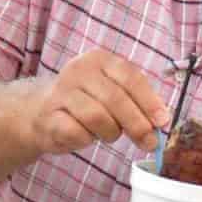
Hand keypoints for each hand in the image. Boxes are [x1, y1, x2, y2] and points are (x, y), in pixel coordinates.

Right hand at [31, 49, 168, 155]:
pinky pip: (77, 132)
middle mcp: (79, 71)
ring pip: (97, 116)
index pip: (130, 77)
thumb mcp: (112, 92)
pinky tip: (85, 136)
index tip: (162, 121)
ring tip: (108, 134)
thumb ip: (136, 102)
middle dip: (137, 124)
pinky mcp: (49, 117)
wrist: (40, 111)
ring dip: (110, 132)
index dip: (149, 101)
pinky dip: (88, 139)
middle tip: (149, 142)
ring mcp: (61, 93)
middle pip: (116, 98)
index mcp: (99, 59)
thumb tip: (161, 122)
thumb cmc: (86, 102)